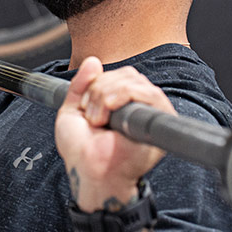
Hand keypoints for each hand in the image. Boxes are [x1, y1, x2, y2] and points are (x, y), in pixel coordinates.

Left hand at [55, 57, 174, 211]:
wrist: (88, 170)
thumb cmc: (81, 151)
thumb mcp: (72, 110)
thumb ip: (81, 84)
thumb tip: (93, 61)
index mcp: (122, 104)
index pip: (119, 74)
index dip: (99, 82)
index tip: (86, 105)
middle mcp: (138, 106)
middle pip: (126, 73)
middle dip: (99, 89)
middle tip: (91, 116)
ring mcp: (149, 113)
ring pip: (133, 80)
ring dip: (106, 96)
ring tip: (99, 120)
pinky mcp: (159, 121)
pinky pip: (148, 93)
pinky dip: (121, 97)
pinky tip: (109, 117)